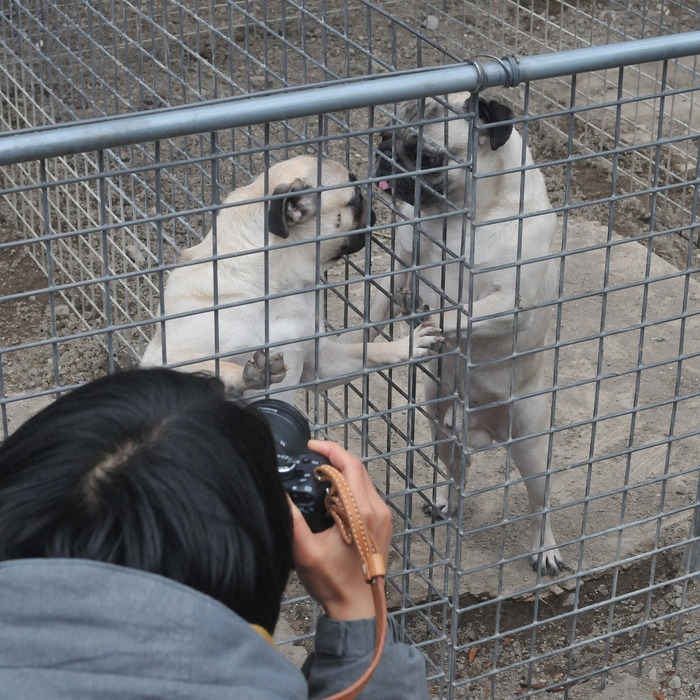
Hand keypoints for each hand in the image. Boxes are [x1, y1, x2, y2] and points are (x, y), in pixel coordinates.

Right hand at [290, 439, 391, 620]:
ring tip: (319, 471)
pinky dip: (350, 484)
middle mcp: (377, 509)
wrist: (357, 608)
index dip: (331, 451)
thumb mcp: (304, 551)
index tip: (311, 446)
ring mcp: (383, 516)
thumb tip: (281, 492)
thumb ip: (292, 519)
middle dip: (335, 457)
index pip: (349, 467)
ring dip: (343, 470)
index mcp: (360, 513)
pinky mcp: (383, 522)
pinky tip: (332, 490)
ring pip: (364, 479)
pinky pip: (367, 493)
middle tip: (312, 455)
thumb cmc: (331, 582)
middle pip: (358, 469)